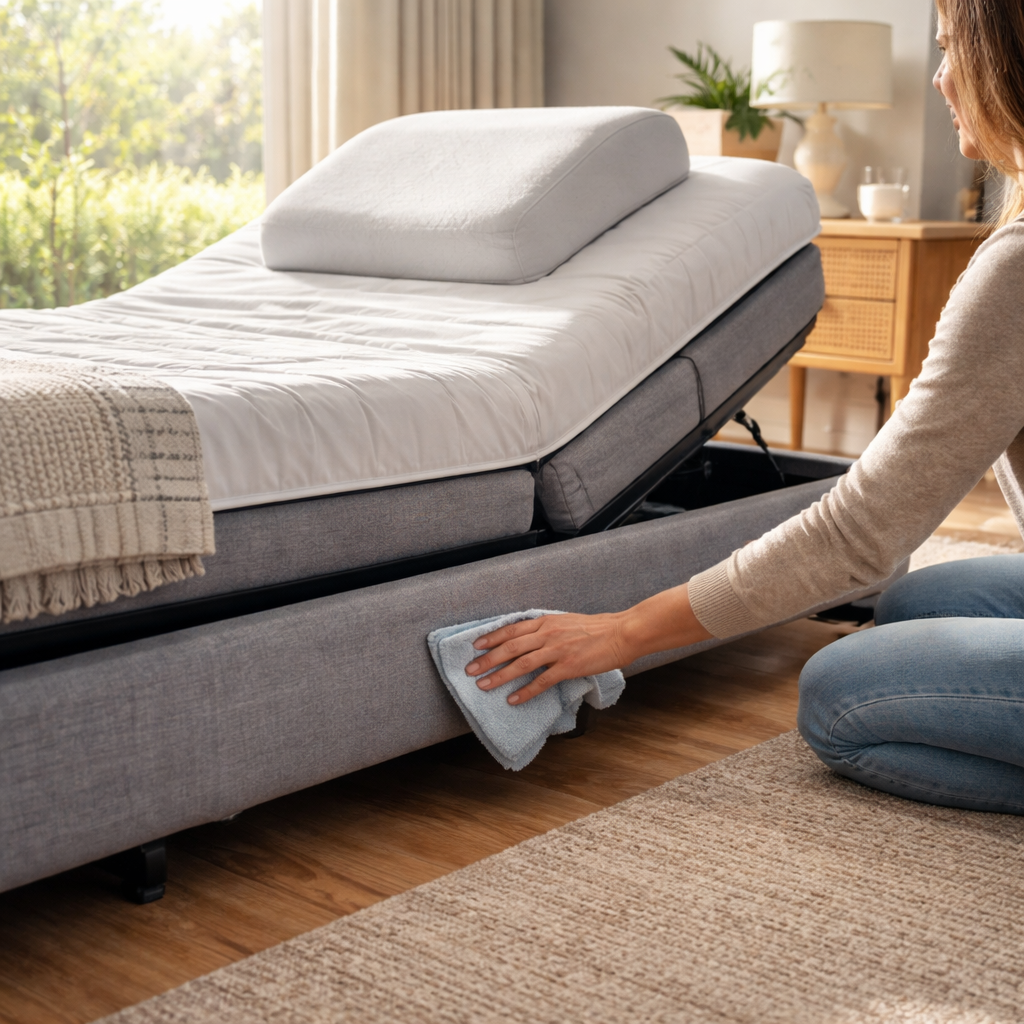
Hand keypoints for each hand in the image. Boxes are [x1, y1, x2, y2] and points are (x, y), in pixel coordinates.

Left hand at [465, 583, 712, 703]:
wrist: (623, 632)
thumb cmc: (598, 628)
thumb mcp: (567, 621)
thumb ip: (548, 628)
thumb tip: (530, 639)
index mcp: (546, 621)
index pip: (512, 629)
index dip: (492, 637)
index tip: (475, 646)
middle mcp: (548, 633)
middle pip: (510, 647)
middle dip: (487, 659)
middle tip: (470, 670)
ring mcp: (558, 650)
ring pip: (521, 664)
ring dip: (499, 676)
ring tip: (483, 685)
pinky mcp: (568, 666)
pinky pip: (542, 681)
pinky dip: (525, 691)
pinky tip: (513, 700)